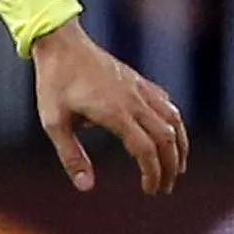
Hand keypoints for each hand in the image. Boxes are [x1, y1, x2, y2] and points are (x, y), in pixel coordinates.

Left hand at [29, 18, 188, 193]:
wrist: (61, 43)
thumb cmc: (54, 83)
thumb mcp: (54, 122)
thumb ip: (71, 155)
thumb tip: (85, 186)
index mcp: (115, 113)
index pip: (146, 149)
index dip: (153, 173)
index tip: (150, 190)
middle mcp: (134, 101)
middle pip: (166, 138)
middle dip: (170, 166)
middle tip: (165, 188)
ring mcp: (139, 89)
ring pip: (173, 120)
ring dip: (179, 146)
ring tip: (178, 167)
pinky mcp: (138, 81)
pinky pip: (166, 104)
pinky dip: (174, 123)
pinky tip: (170, 134)